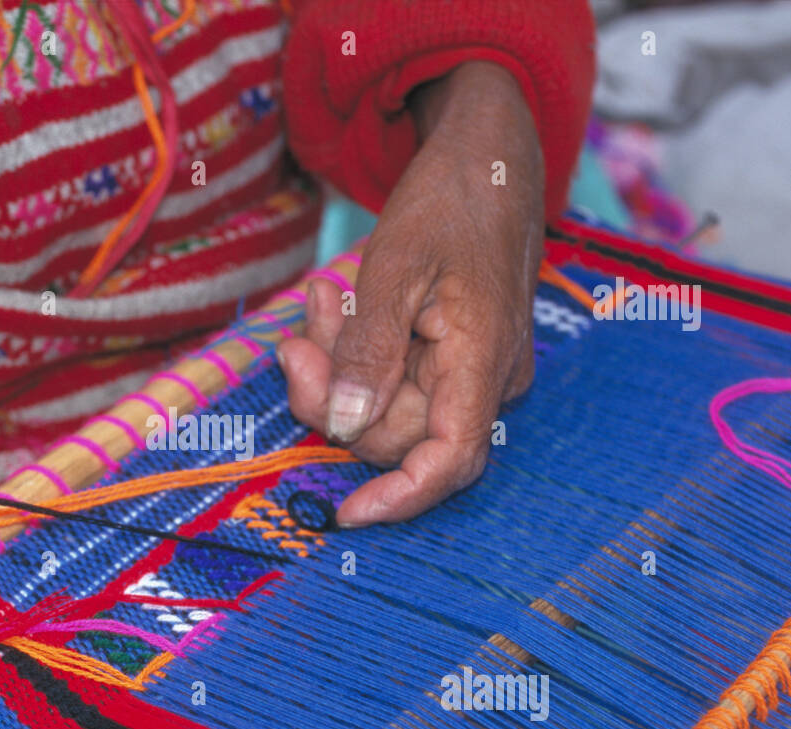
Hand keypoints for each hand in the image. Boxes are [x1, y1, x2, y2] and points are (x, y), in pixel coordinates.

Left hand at [279, 61, 543, 524]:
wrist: (490, 152)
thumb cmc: (453, 197)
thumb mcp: (395, 266)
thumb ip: (369, 350)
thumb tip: (346, 428)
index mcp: (484, 360)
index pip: (449, 460)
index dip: (399, 498)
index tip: (345, 514)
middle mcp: (483, 379)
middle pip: (396, 433)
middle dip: (334, 394)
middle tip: (300, 333)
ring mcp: (469, 369)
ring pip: (385, 405)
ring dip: (338, 363)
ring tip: (322, 297)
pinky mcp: (449, 355)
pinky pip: (392, 377)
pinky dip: (354, 350)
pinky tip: (336, 302)